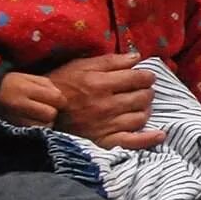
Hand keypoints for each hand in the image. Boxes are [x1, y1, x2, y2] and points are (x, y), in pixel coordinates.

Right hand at [0, 72, 64, 125]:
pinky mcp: (13, 128)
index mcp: (25, 88)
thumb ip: (48, 86)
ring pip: (44, 126)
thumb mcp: (29, 78)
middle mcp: (19, 104)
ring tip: (37, 114)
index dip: (60, 100)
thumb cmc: (11, 84)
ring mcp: (14, 118)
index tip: (55, 100)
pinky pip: (34, 132)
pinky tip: (31, 121)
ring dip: (45, 121)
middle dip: (52, 111)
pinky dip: (37, 128)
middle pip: (51, 114)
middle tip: (45, 107)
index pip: (56, 98)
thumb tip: (61, 98)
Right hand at [44, 53, 162, 150]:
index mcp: (100, 84)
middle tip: (142, 90)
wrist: (41, 111)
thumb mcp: (81, 66)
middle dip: (146, 92)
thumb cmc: (61, 85)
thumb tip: (137, 57)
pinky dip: (149, 138)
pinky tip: (160, 134)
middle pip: (142, 97)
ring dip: (145, 109)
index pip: (138, 79)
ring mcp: (106, 125)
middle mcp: (106, 105)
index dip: (146, 76)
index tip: (146, 77)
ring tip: (140, 106)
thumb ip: (110, 61)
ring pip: (141, 117)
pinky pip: (133, 142)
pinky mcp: (104, 141)